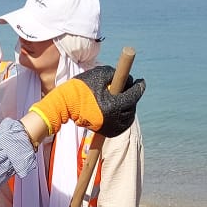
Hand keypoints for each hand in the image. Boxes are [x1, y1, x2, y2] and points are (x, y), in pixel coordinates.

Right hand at [31, 65, 145, 137]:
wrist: (65, 105)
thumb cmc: (82, 88)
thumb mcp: (100, 74)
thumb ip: (115, 74)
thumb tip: (125, 78)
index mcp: (115, 104)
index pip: (134, 94)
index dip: (139, 86)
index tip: (141, 81)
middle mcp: (115, 118)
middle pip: (132, 106)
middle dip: (133, 96)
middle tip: (130, 89)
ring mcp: (111, 126)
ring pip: (128, 117)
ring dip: (129, 107)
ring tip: (125, 99)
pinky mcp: (107, 131)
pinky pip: (121, 125)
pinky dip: (123, 117)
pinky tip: (119, 110)